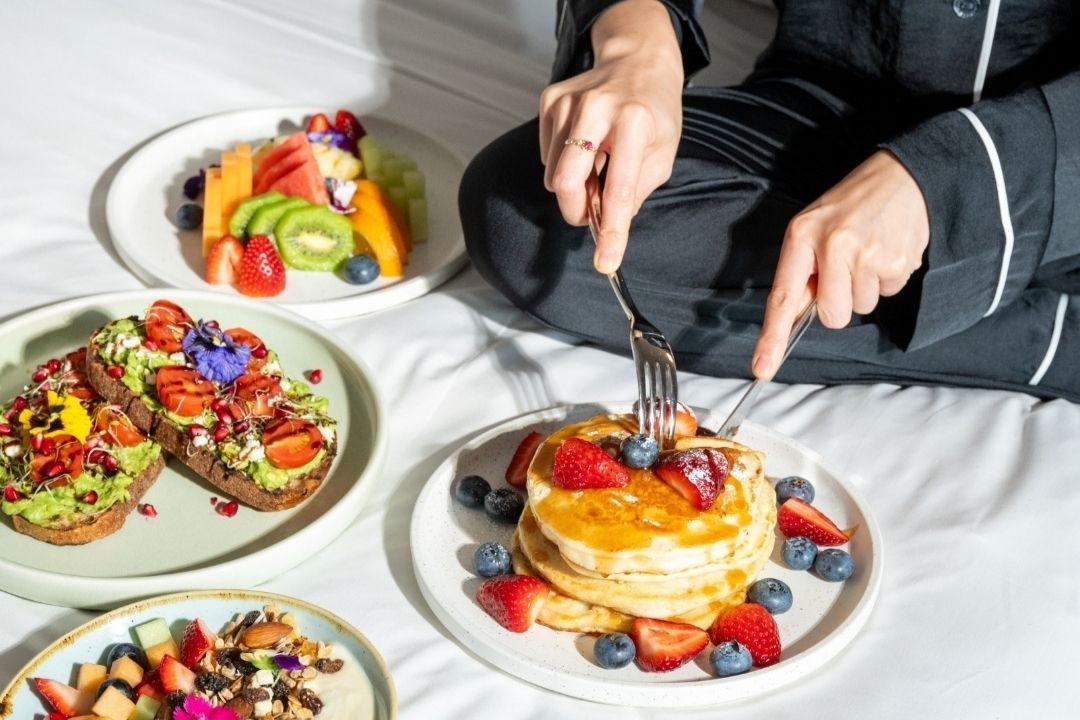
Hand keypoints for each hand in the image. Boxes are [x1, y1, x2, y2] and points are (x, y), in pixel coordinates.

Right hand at [539, 0, 682, 273]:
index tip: (606, 263)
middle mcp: (597, 108)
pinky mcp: (550, 101)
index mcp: (634, 122)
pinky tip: (584, 146)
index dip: (611, 231)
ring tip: (597, 165)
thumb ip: (635, 192)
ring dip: (574, 184)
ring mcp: (568, 102)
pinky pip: (546, 156)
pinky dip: (564, 163)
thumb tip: (606, 226)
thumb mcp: (662, 153)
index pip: (618, 189)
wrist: (636, 62)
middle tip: (591, 212)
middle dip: (576, 209)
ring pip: (552, 174)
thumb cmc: (653, 113)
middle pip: (565, 182)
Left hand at [752, 150, 929, 378]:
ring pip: (862, 308)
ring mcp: (867, 255)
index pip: (783, 297)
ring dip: (866, 287)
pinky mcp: (898, 262)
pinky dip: (887, 278)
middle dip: (839, 302)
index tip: (762, 368)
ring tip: (869, 251)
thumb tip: (794, 317)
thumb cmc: (850, 206)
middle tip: (846, 267)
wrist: (903, 175)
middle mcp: (832, 246)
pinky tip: (887, 249)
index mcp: (801, 236)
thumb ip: (802, 271)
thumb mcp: (813, 226)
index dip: (772, 337)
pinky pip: (887, 294)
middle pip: (832, 316)